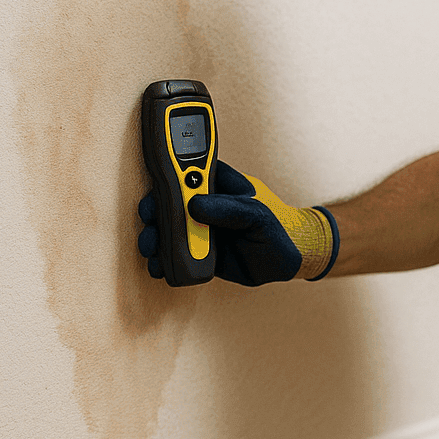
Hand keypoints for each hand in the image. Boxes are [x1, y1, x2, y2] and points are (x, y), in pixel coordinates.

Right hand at [137, 160, 337, 284]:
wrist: (289, 261)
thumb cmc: (278, 227)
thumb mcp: (258, 214)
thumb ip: (229, 209)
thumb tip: (195, 206)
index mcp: (219, 186)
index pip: (188, 172)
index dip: (168, 174)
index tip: (156, 183)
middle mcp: (205, 206)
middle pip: (169, 202)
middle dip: (154, 210)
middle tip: (149, 220)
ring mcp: (200, 229)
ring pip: (168, 229)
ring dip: (155, 237)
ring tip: (151, 248)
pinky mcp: (199, 253)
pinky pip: (175, 255)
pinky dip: (164, 261)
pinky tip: (159, 267)